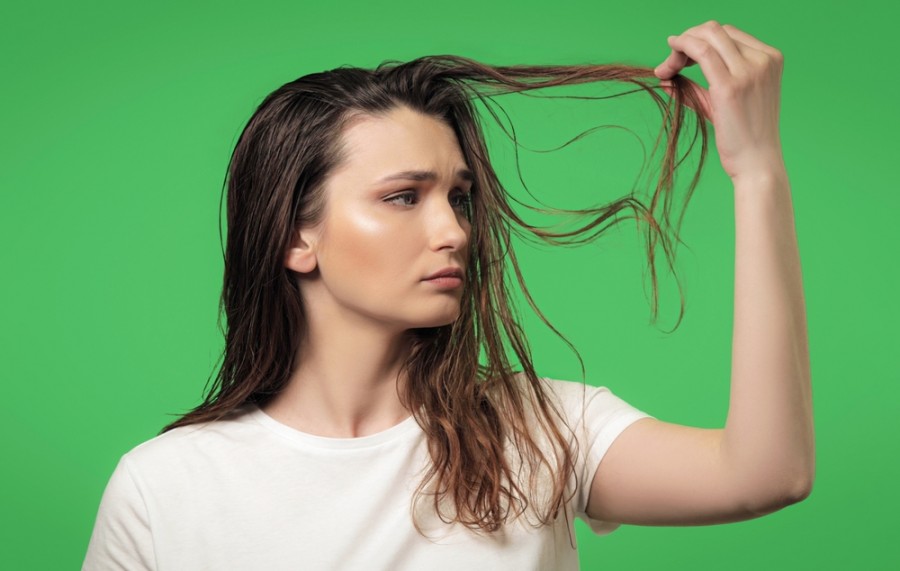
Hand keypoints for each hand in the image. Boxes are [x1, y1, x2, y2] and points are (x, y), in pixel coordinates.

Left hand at [654, 21, 784, 182]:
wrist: (757, 163)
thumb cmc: (743, 136)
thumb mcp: (725, 102)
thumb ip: (700, 85)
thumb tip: (666, 76)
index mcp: (770, 58)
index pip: (728, 33)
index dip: (698, 40)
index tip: (680, 60)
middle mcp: (763, 59)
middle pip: (715, 30)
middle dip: (687, 40)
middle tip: (668, 64)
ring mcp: (749, 70)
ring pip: (706, 36)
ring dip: (680, 47)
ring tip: (666, 68)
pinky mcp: (730, 86)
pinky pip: (701, 52)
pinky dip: (680, 50)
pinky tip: (667, 64)